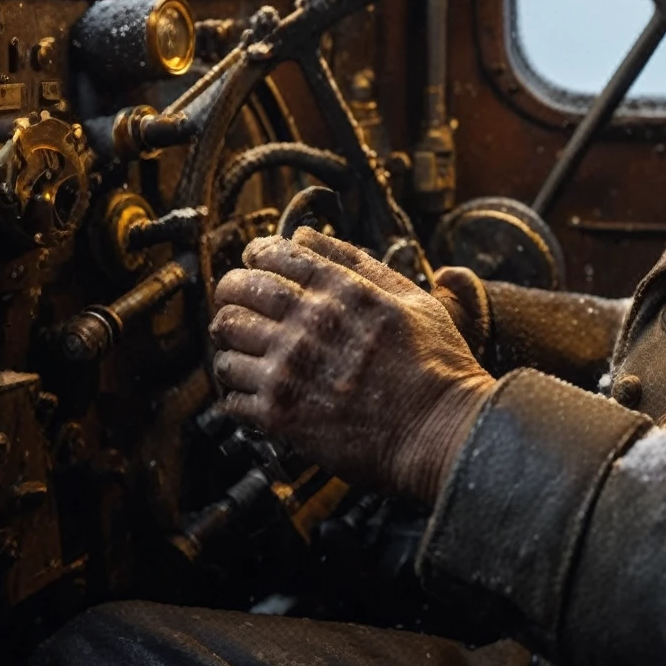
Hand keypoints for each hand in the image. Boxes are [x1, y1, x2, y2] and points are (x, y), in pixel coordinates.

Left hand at [209, 227, 494, 504]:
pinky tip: (250, 391)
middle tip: (235, 302)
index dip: (255, 256)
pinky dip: (234, 391)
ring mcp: (290, 369)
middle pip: (239, 291)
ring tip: (241, 349)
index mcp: (340, 290)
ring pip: (227, 340)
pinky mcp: (280, 414)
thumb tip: (307, 236)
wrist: (439, 429)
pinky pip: (230, 395)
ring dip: (229, 342)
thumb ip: (356, 262)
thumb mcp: (409, 297)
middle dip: (230, 291)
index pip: (273, 255)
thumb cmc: (435, 364)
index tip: (254, 264)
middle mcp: (308, 323)